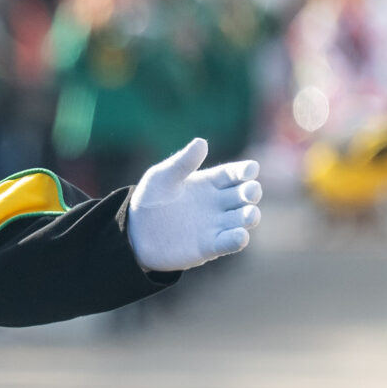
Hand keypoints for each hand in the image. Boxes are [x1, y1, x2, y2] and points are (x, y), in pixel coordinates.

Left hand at [126, 138, 262, 271]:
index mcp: (210, 182)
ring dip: (249, 216)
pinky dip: (237, 240)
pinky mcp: (210, 246)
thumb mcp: (162, 177)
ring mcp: (216, 225)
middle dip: (251, 192)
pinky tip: (239, 236)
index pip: (235, 174)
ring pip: (242, 219)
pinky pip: (229, 242)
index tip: (250, 169)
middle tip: (249, 192)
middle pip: (244, 195)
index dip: (245, 171)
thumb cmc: (150, 200)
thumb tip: (201, 142)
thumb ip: (182, 163)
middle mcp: (219, 203)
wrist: (135, 232)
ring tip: (249, 214)